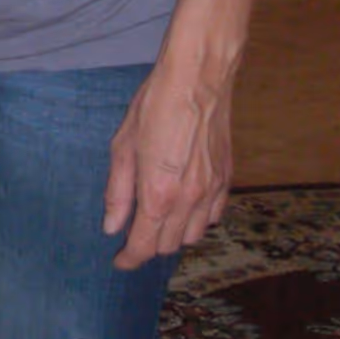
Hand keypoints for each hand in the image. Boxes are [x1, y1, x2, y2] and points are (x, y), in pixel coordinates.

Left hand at [103, 59, 233, 270]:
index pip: (144, 246)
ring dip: (174, 236)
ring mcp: (212, 191)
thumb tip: (112, 226)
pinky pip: (213, 216)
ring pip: (194, 236)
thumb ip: (118, 191)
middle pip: (169, 245)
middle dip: (149, 246)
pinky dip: (198, 221)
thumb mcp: (123, 146)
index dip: (129, 259)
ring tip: (158, 221)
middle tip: (134, 234)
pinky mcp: (227, 179)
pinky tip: (184, 207)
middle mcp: (189, 200)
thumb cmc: (155, 105)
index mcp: (158, 194)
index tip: (119, 261)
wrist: (199, 77)